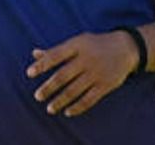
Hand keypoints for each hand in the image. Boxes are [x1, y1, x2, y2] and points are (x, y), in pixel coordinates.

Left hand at [25, 31, 140, 116]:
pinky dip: (78, 107)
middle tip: (38, 96)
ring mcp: (97, 72)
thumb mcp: (77, 42)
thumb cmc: (94, 45)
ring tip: (49, 108)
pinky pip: (90, 99)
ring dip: (61, 101)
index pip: (55, 55)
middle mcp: (86, 59)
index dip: (41, 65)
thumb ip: (56, 50)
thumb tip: (34, 54)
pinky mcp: (106, 85)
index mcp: (77, 45)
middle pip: (63, 75)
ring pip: (75, 90)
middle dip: (49, 87)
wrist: (126, 48)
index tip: (29, 73)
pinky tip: (68, 112)